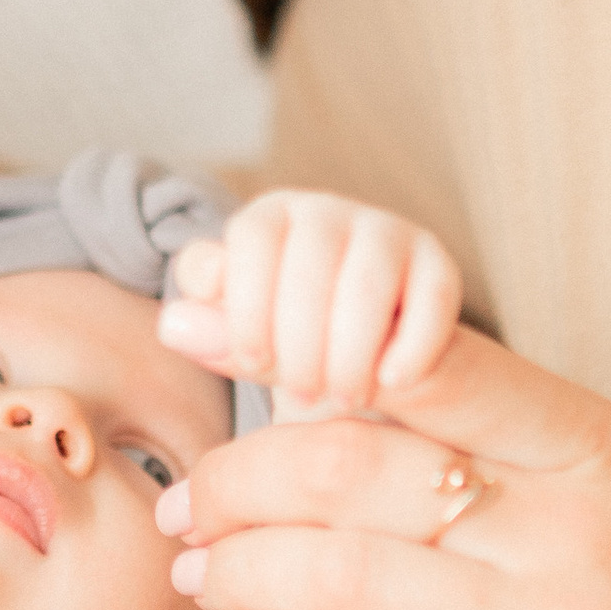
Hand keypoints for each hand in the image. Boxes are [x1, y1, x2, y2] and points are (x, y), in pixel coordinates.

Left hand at [159, 190, 461, 412]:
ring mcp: (387, 231)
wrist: (366, 363)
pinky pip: (431, 296)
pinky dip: (412, 344)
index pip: (251, 239)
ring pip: (366, 285)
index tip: (252, 362)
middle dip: (301, 343)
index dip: (248, 307)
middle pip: (309, 267)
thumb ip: (220, 335)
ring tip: (342, 397)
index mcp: (269, 218)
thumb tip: (173, 325)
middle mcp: (327, 211)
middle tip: (300, 395)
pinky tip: (393, 382)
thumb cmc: (290, 348)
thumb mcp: (252, 343)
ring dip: (351, 351)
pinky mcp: (437, 263)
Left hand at [160, 321, 610, 609]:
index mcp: (600, 451)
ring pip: (341, 573)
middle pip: (355, 461)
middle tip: (188, 498)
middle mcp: (577, 530)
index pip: (420, 360)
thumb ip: (523, 451)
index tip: (202, 333)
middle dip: (240, 474)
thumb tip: (372, 387)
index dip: (289, 337)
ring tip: (194, 573)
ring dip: (236, 568)